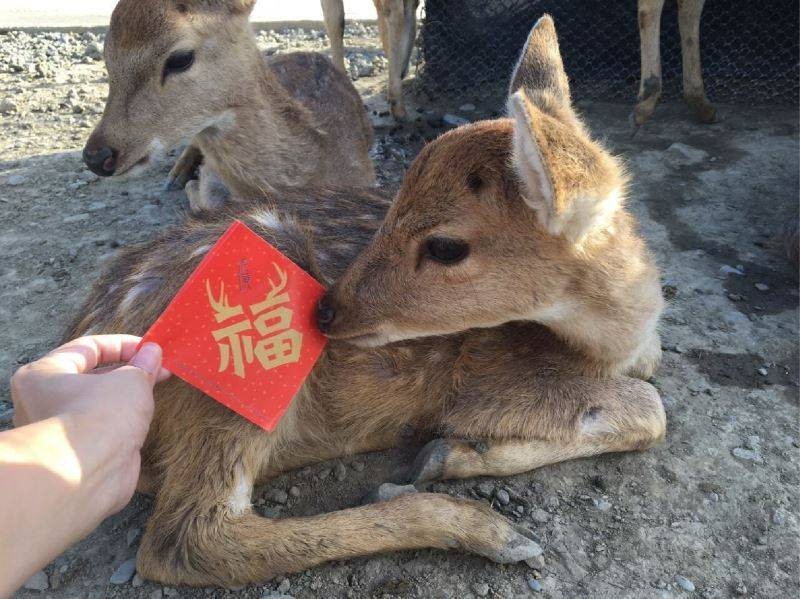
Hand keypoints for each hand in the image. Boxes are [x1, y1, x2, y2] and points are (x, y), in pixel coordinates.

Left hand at [10, 335, 168, 513]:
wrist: (88, 475)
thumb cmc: (100, 417)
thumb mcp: (130, 380)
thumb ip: (143, 364)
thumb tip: (153, 351)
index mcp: (44, 375)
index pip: (87, 348)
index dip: (123, 344)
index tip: (150, 349)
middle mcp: (43, 401)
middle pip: (91, 376)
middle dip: (128, 370)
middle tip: (159, 369)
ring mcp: (60, 430)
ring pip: (98, 404)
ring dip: (127, 396)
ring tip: (156, 390)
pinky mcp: (77, 454)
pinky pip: (103, 428)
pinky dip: (123, 422)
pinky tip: (145, 419)